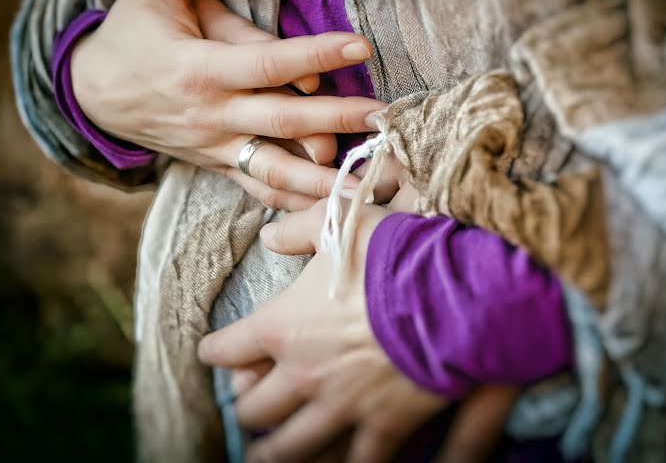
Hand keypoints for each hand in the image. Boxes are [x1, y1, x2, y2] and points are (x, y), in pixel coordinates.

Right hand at [71, 0, 383, 209]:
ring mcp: (214, 147)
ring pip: (275, 170)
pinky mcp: (217, 165)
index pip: (268, 63)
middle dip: (337, 119)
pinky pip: (259, 189)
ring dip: (324, 177)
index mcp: (198, 69)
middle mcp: (210, 115)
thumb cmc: (132, 31)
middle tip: (383, 115)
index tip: (359, 44)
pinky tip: (332, 205)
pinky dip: (295, 200)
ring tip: (368, 177)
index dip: (316, 55)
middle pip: (283, 121)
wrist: (95, 92)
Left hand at [199, 188, 519, 461]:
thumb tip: (268, 237)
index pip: (228, 347)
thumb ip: (299, 229)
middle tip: (245, 410)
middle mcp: (303, 374)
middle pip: (254, 408)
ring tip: (262, 458)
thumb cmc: (394, 255)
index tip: (212, 353)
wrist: (453, 294)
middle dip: (245, 409)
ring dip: (273, 453)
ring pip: (291, 447)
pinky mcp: (384, 425)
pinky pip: (358, 461)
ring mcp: (342, 406)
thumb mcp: (341, 225)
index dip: (214, 350)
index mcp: (283, 326)